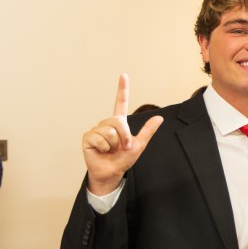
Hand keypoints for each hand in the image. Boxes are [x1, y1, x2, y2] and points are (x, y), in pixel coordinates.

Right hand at [82, 74, 162, 194]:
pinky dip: (104, 147)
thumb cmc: (123, 159)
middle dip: (124, 136)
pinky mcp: (88, 137)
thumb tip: (160, 118)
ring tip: (110, 150)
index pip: (120, 103)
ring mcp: (96, 129)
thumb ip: (147, 131)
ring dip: (113, 144)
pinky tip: (101, 151)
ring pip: (109, 131)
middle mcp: (107, 124)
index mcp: (119, 123)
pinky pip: (99, 138)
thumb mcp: (139, 145)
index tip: (123, 75)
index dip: (122, 90)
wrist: (111, 173)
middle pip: (118, 121)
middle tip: (123, 147)